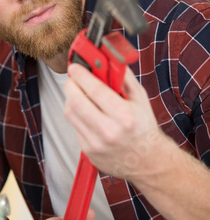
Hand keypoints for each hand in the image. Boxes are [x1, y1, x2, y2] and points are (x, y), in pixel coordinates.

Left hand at [64, 64, 162, 179]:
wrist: (147, 161)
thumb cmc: (144, 128)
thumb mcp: (140, 99)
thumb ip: (123, 77)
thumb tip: (108, 58)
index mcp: (125, 116)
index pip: (95, 90)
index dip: (81, 75)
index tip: (75, 67)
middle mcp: (109, 131)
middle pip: (76, 101)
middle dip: (71, 84)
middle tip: (74, 78)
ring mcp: (96, 143)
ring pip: (70, 113)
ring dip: (71, 98)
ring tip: (81, 94)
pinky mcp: (87, 150)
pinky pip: (74, 125)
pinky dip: (77, 114)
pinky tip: (88, 112)